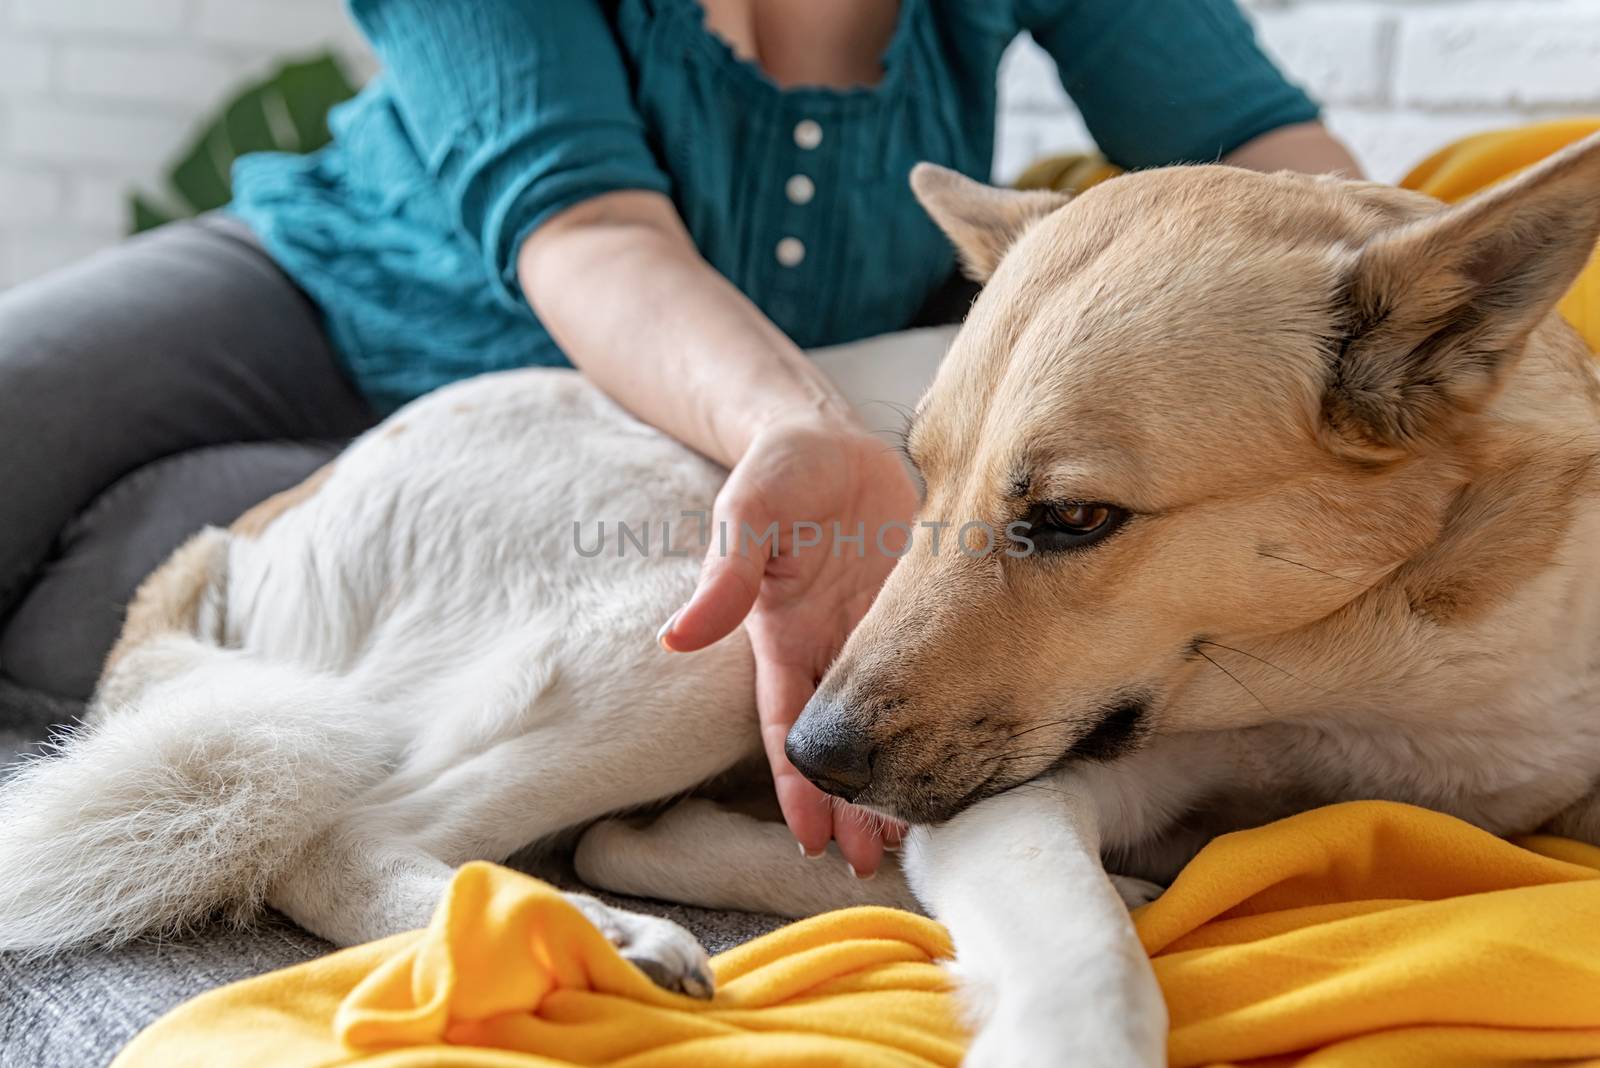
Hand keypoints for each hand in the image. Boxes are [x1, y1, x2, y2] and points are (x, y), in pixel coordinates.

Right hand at [658, 418, 916, 875]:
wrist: (833, 437)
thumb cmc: (780, 472)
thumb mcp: (748, 512)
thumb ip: (725, 573)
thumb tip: (677, 637)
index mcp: (783, 636)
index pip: (787, 727)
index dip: (796, 785)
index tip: (811, 840)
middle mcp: (829, 646)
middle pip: (840, 743)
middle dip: (850, 804)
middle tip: (875, 863)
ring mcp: (874, 631)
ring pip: (887, 720)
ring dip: (896, 773)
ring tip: (919, 832)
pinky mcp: (917, 606)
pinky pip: (929, 670)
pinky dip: (940, 714)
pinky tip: (970, 748)